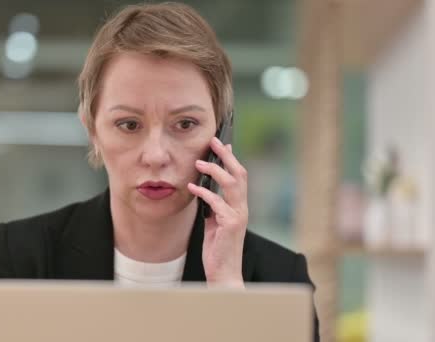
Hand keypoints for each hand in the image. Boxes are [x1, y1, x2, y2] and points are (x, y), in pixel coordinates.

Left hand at [187, 136, 248, 287]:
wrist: (224, 273)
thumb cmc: (218, 250)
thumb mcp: (214, 224)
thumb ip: (213, 208)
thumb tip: (204, 191)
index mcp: (238, 206)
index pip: (239, 176)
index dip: (231, 159)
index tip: (222, 143)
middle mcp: (242, 208)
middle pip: (239, 174)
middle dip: (227, 155)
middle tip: (214, 141)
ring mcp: (238, 216)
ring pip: (232, 184)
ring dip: (215, 169)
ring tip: (199, 162)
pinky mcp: (231, 224)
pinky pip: (217, 202)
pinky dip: (204, 192)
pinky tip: (192, 187)